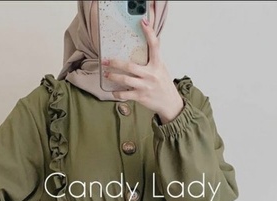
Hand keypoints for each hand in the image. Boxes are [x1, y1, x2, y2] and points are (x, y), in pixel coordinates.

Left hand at [102, 3, 184, 123]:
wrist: (170, 103)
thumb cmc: (164, 85)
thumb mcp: (162, 69)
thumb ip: (155, 58)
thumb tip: (152, 43)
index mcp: (157, 64)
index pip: (154, 45)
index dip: (149, 32)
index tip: (143, 22)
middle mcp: (151, 74)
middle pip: (130, 66)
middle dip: (116, 63)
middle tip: (106, 61)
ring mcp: (145, 86)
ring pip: (125, 80)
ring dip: (113, 76)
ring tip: (106, 74)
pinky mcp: (141, 96)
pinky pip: (125, 95)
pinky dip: (117, 93)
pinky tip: (114, 91)